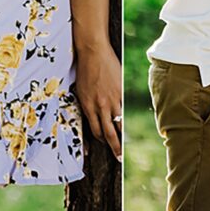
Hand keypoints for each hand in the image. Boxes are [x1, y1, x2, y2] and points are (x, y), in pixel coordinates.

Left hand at [74, 41, 121, 161]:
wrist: (93, 52)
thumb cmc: (84, 69)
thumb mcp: (80, 89)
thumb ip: (87, 104)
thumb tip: (92, 116)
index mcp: (88, 105)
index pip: (95, 130)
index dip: (100, 140)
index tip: (104, 145)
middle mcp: (100, 105)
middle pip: (108, 132)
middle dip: (114, 148)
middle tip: (119, 158)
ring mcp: (112, 99)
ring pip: (119, 124)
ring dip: (122, 138)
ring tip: (126, 147)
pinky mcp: (121, 90)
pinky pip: (125, 108)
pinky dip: (127, 118)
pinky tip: (129, 124)